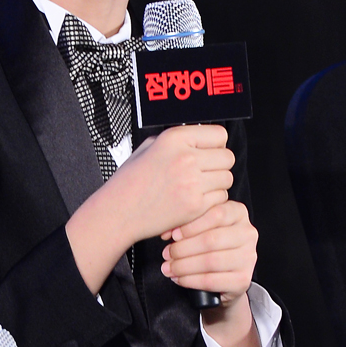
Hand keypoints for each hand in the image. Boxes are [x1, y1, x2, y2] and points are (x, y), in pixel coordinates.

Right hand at [66, 124, 233, 294]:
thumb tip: (197, 137)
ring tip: (198, 186)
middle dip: (219, 163)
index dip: (215, 143)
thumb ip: (176, 140)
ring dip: (217, 183)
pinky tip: (194, 199)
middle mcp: (185, 158)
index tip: (209, 150)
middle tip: (205, 170)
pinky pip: (221, 198)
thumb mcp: (148, 147)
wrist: (118, 211)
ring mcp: (192, 183)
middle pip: (227, 157)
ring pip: (227, 178)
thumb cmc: (129, 181)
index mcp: (174, 139)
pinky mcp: (195, 205)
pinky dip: (211, 200)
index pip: (219, 135)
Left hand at [160, 200, 256, 301]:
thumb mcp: (202, 226)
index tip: (173, 235)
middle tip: (167, 254)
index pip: (216, 214)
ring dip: (184, 266)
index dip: (191, 225)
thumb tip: (168, 232)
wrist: (226, 275)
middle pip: (211, 239)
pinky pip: (212, 280)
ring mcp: (248, 257)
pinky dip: (190, 280)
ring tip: (169, 267)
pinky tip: (179, 278)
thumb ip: (188, 223)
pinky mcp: (243, 280)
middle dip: (183, 248)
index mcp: (238, 212)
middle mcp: (247, 233)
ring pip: (210, 261)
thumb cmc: (211, 244)